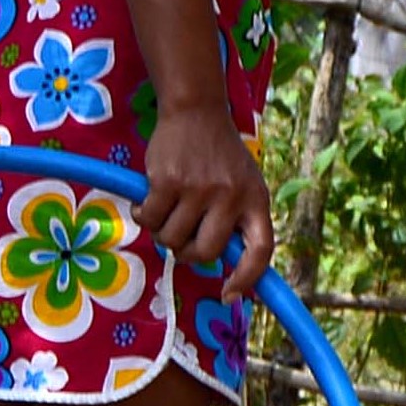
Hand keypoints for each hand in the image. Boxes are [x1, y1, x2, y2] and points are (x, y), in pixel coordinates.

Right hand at [136, 101, 271, 293]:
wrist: (196, 111)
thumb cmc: (218, 155)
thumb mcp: (242, 184)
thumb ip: (237, 219)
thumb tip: (226, 266)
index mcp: (256, 200)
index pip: (261, 250)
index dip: (247, 278)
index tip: (229, 294)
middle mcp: (232, 196)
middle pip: (207, 252)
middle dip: (188, 252)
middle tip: (182, 238)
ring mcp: (200, 188)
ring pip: (173, 239)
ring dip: (163, 232)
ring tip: (166, 211)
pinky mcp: (168, 181)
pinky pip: (150, 219)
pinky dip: (144, 216)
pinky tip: (148, 201)